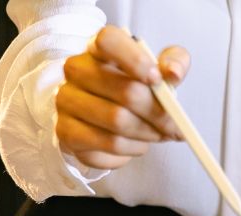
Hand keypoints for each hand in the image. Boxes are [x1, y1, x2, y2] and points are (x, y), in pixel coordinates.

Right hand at [56, 25, 188, 168]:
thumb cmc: (135, 86)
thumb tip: (173, 73)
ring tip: (157, 134)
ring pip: (119, 122)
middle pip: (126, 92)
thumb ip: (174, 62)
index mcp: (98, 47)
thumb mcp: (159, 69)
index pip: (109, 41)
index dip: (136, 60)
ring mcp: (66, 101)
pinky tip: (138, 144)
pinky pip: (109, 145)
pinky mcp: (66, 132)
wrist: (103, 115)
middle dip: (159, 114)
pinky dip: (132, 149)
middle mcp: (76, 70)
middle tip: (174, 126)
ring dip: (148, 134)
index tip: (158, 80)